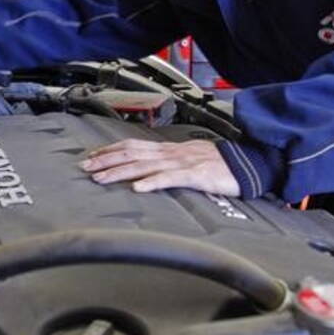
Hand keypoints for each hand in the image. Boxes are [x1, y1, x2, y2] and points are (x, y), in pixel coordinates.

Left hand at [79, 139, 240, 195]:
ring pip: (145, 165)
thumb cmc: (221, 164)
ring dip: (120, 172)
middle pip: (132, 154)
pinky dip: (152, 182)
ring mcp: (182, 163)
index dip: (110, 150)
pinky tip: (138, 188)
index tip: (92, 156)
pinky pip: (171, 178)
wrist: (248, 163)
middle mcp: (171, 153)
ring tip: (101, 178)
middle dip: (106, 160)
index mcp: (169, 150)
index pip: (133, 146)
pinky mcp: (196, 175)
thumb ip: (168, 165)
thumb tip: (148, 172)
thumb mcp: (189, 160)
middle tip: (85, 167)